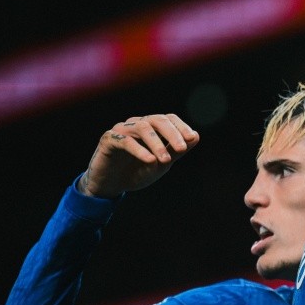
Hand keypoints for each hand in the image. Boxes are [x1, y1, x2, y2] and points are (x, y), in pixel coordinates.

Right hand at [78, 114, 198, 198]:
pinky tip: (150, 160)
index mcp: (151, 128)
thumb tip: (196, 136)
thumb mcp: (161, 164)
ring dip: (156, 143)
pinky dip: (139, 150)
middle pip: (156, 120)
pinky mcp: (108, 140)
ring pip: (142, 127)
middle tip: (182, 148)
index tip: (191, 138)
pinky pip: (124, 141)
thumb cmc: (136, 172)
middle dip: (172, 133)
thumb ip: (176, 151)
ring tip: (165, 160)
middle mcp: (136, 125)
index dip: (180, 126)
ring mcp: (121, 130)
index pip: (167, 119)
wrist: (111, 185)